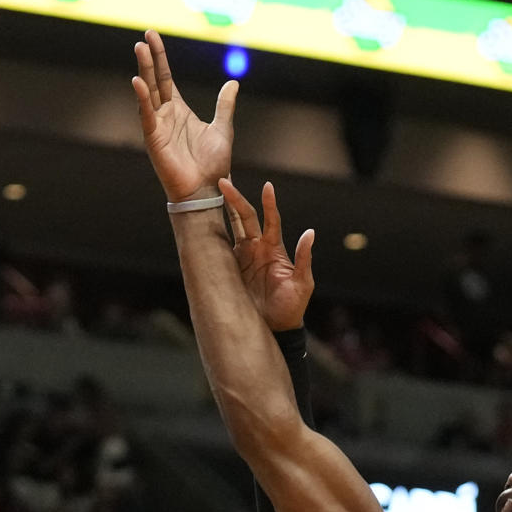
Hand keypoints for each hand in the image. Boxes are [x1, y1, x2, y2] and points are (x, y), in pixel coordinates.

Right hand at [132, 29, 237, 202]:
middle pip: (155, 80)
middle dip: (150, 57)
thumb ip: (224, 105)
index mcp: (179, 110)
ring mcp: (157, 126)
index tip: (153, 37)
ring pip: (148, 93)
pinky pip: (146, 115)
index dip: (160, 58)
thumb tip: (233, 82)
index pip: (166, 78)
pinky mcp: (154, 139)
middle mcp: (165, 115)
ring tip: (140, 49)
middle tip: (146, 35)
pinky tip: (137, 81)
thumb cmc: (213, 165)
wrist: (207, 191)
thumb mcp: (223, 128)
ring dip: (144, 70)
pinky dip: (141, 99)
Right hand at [221, 178, 314, 331]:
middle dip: (235, 199)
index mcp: (274, 249)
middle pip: (245, 219)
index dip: (268, 203)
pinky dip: (210, 236)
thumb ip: (304, 258)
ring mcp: (242, 258)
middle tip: (223, 182)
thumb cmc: (292, 307)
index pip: (271, 220)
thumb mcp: (303, 283)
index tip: (267, 186)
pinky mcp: (229, 270)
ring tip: (209, 194)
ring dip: (221, 212)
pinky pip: (218, 249)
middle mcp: (256, 249)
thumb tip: (310, 233)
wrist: (275, 328)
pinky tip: (201, 222)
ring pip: (230, 229)